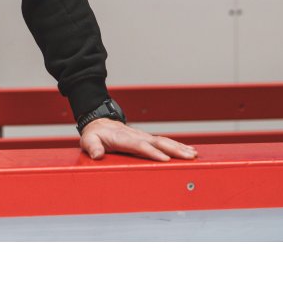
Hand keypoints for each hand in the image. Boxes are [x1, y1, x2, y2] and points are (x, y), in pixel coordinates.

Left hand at [80, 119, 196, 161]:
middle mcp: (137, 136)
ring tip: (194, 155)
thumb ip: (92, 147)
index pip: (140, 146)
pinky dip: (177, 146)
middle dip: (174, 150)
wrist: (99, 123)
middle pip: (157, 143)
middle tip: (189, 157)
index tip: (164, 159)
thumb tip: (97, 154)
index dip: (152, 152)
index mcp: (123, 138)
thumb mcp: (89, 140)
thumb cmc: (95, 134)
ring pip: (164, 142)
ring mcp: (143, 137)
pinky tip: (189, 151)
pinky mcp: (147, 140)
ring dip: (179, 148)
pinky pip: (164, 142)